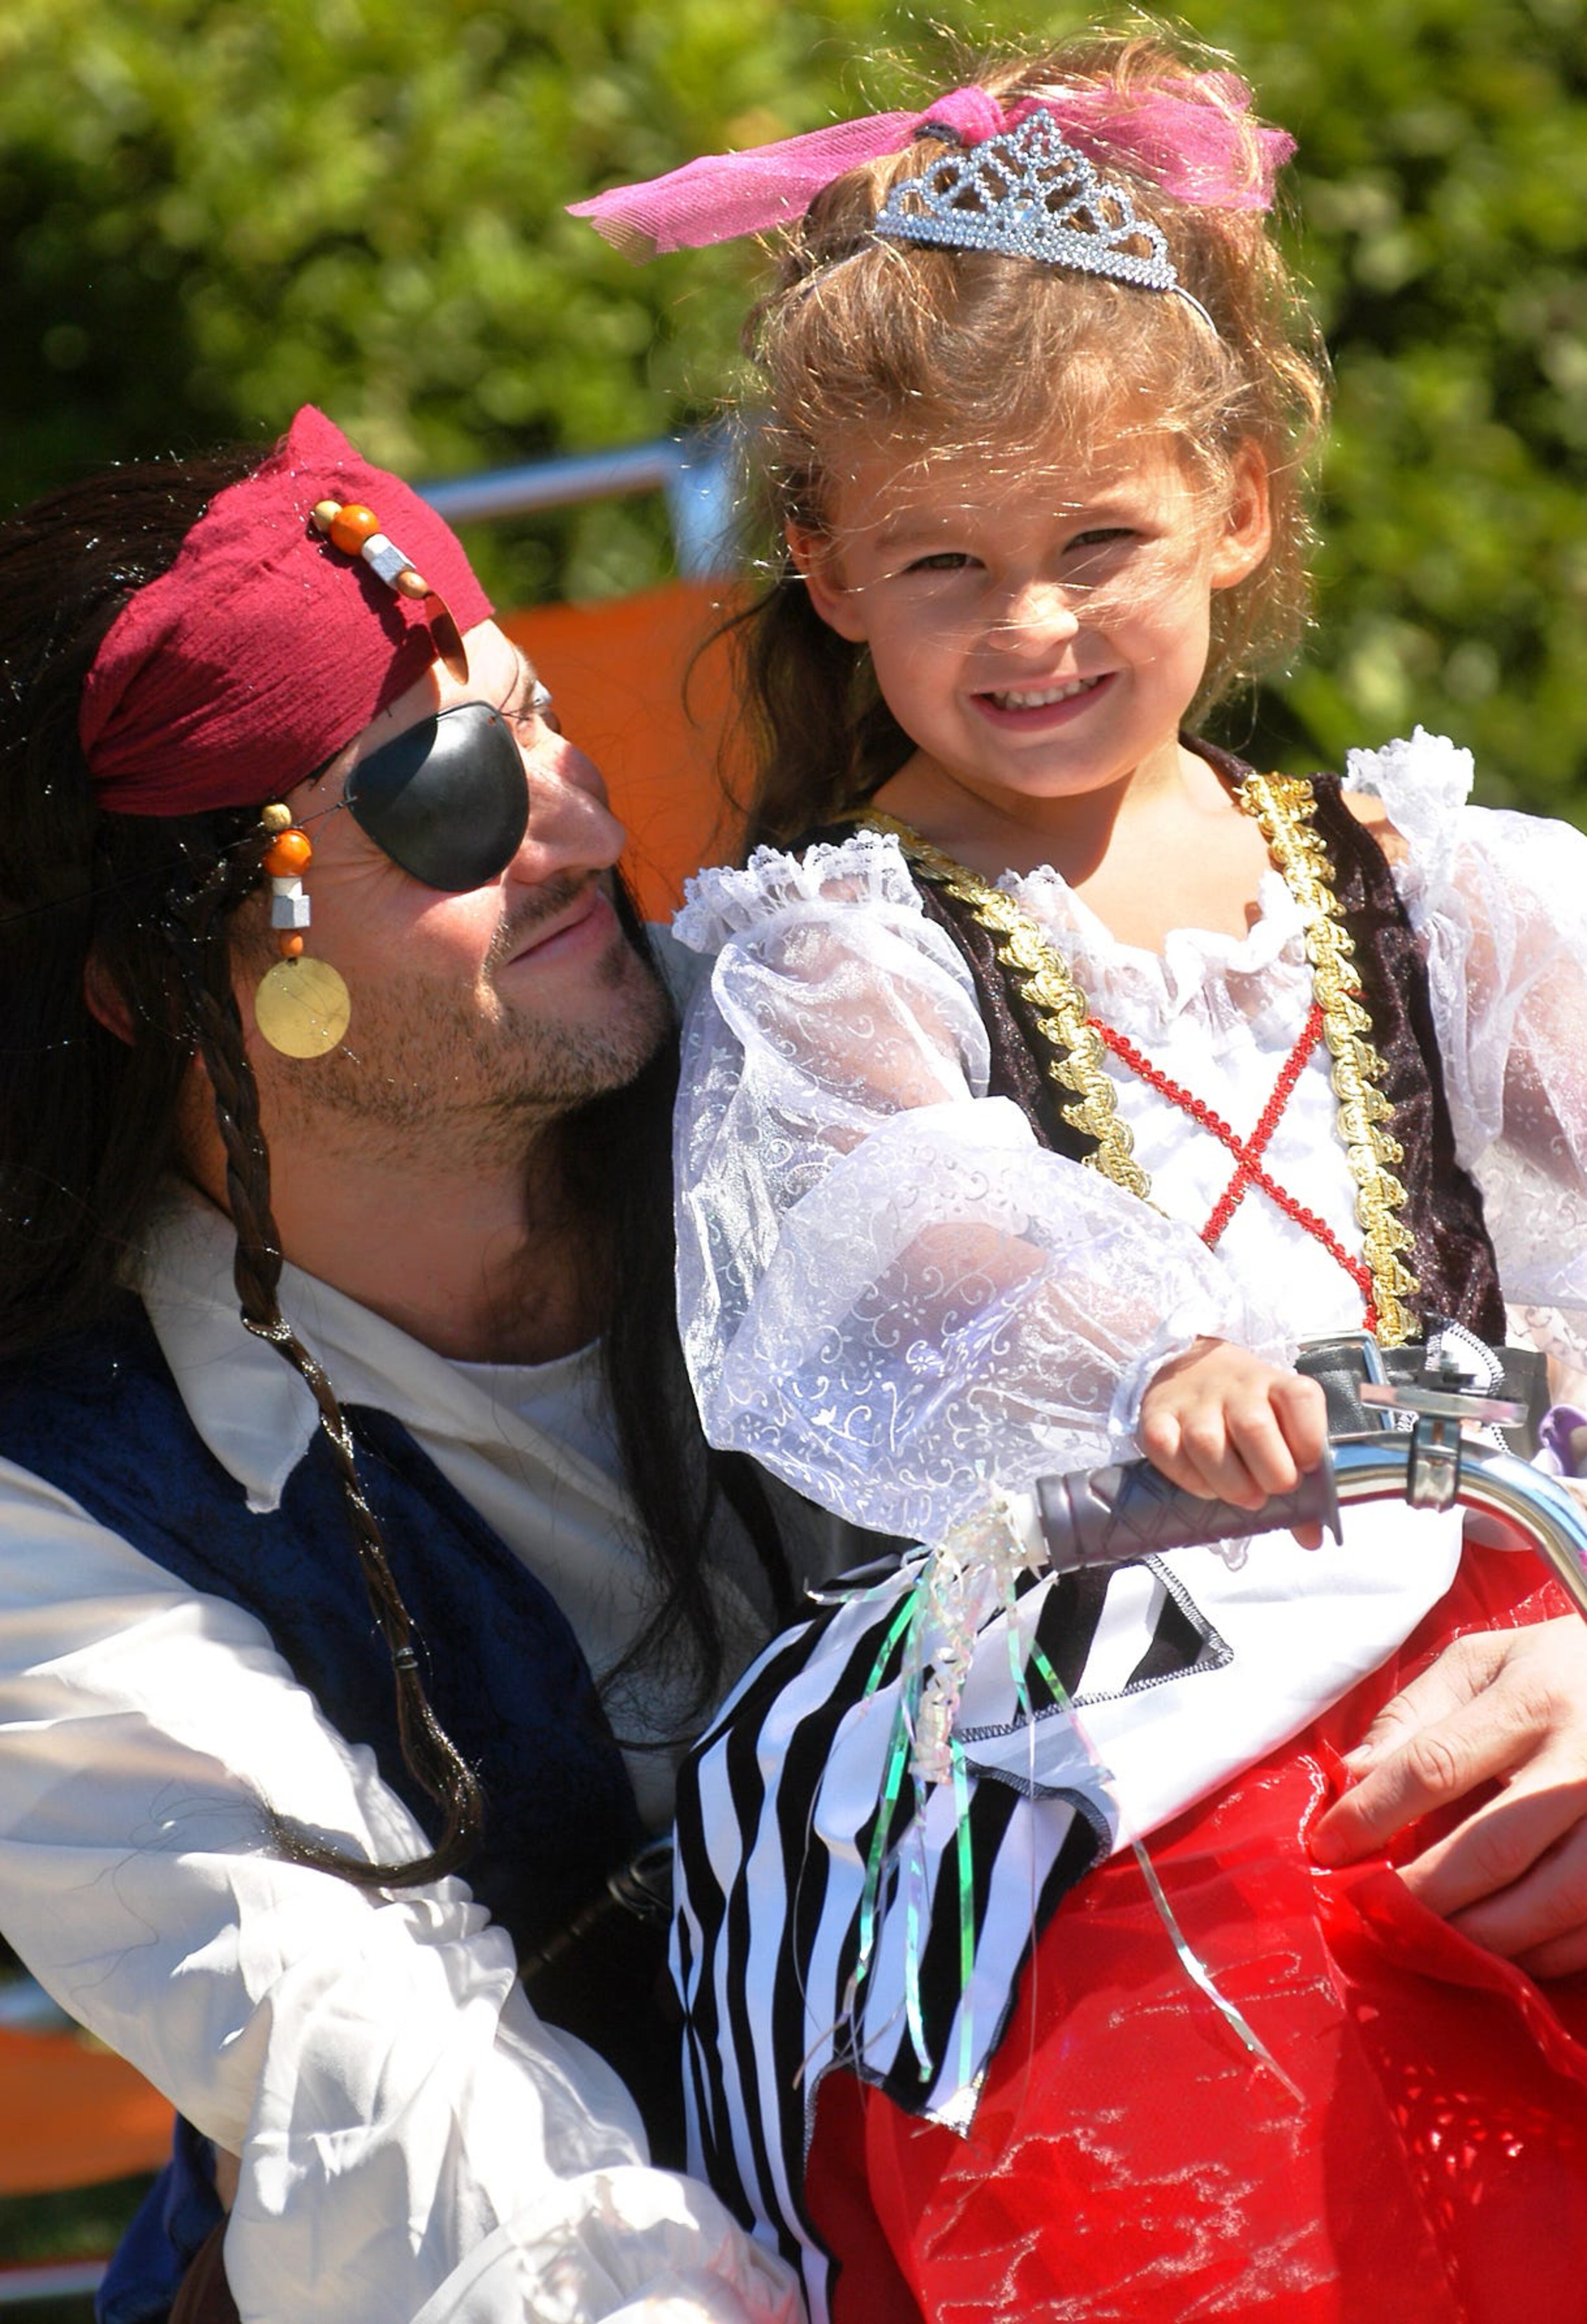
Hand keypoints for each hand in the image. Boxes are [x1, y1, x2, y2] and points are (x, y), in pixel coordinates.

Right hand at [1138, 1337, 1327, 1543]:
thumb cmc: (1248, 1411)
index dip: (1309, 1440)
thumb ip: (1302, 1481)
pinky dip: (1188, 1478)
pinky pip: (1166, 1448)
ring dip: (1230, 1483)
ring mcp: (1193, 1400)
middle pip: (1254, 1426)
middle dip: (1271, 1473)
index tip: (1306, 1465)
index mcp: (1276, 1384)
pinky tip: (1205, 1486)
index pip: (1300, 1399)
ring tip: (1243, 1496)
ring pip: (1207, 1442)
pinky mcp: (1156, 1415)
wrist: (1192, 1368)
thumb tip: (1312, 1539)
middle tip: (1272, 1490)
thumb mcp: (1282, 1428)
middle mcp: (1235, 1386)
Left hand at [1310, 1618, 1586, 1976]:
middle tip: (1373, 1912)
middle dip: (1422, 1892)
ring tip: (1428, 1940)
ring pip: (1549, 1904)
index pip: (1435, 1767)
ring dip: (1479, 1936)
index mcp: (1533, 1701)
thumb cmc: (1554, 1673)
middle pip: (1492, 1849)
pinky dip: (1542, 1954)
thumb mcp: (1483, 1664)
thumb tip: (1353, 1774)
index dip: (1373, 1814)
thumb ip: (1415, 1714)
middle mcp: (1583, 1764)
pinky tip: (1502, 1949)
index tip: (1328, 1847)